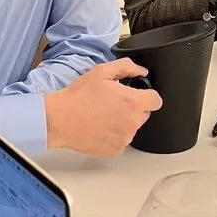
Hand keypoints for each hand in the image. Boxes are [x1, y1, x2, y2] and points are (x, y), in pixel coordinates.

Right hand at [44, 59, 162, 157]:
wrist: (60, 119)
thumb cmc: (79, 96)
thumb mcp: (102, 71)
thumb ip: (127, 67)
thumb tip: (141, 71)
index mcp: (132, 102)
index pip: (156, 100)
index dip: (148, 95)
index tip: (138, 95)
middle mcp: (132, 122)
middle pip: (145, 114)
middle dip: (134, 107)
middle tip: (114, 102)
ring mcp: (124, 139)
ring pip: (133, 127)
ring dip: (124, 121)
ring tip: (104, 114)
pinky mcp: (115, 150)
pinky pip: (122, 140)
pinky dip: (114, 134)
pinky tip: (100, 126)